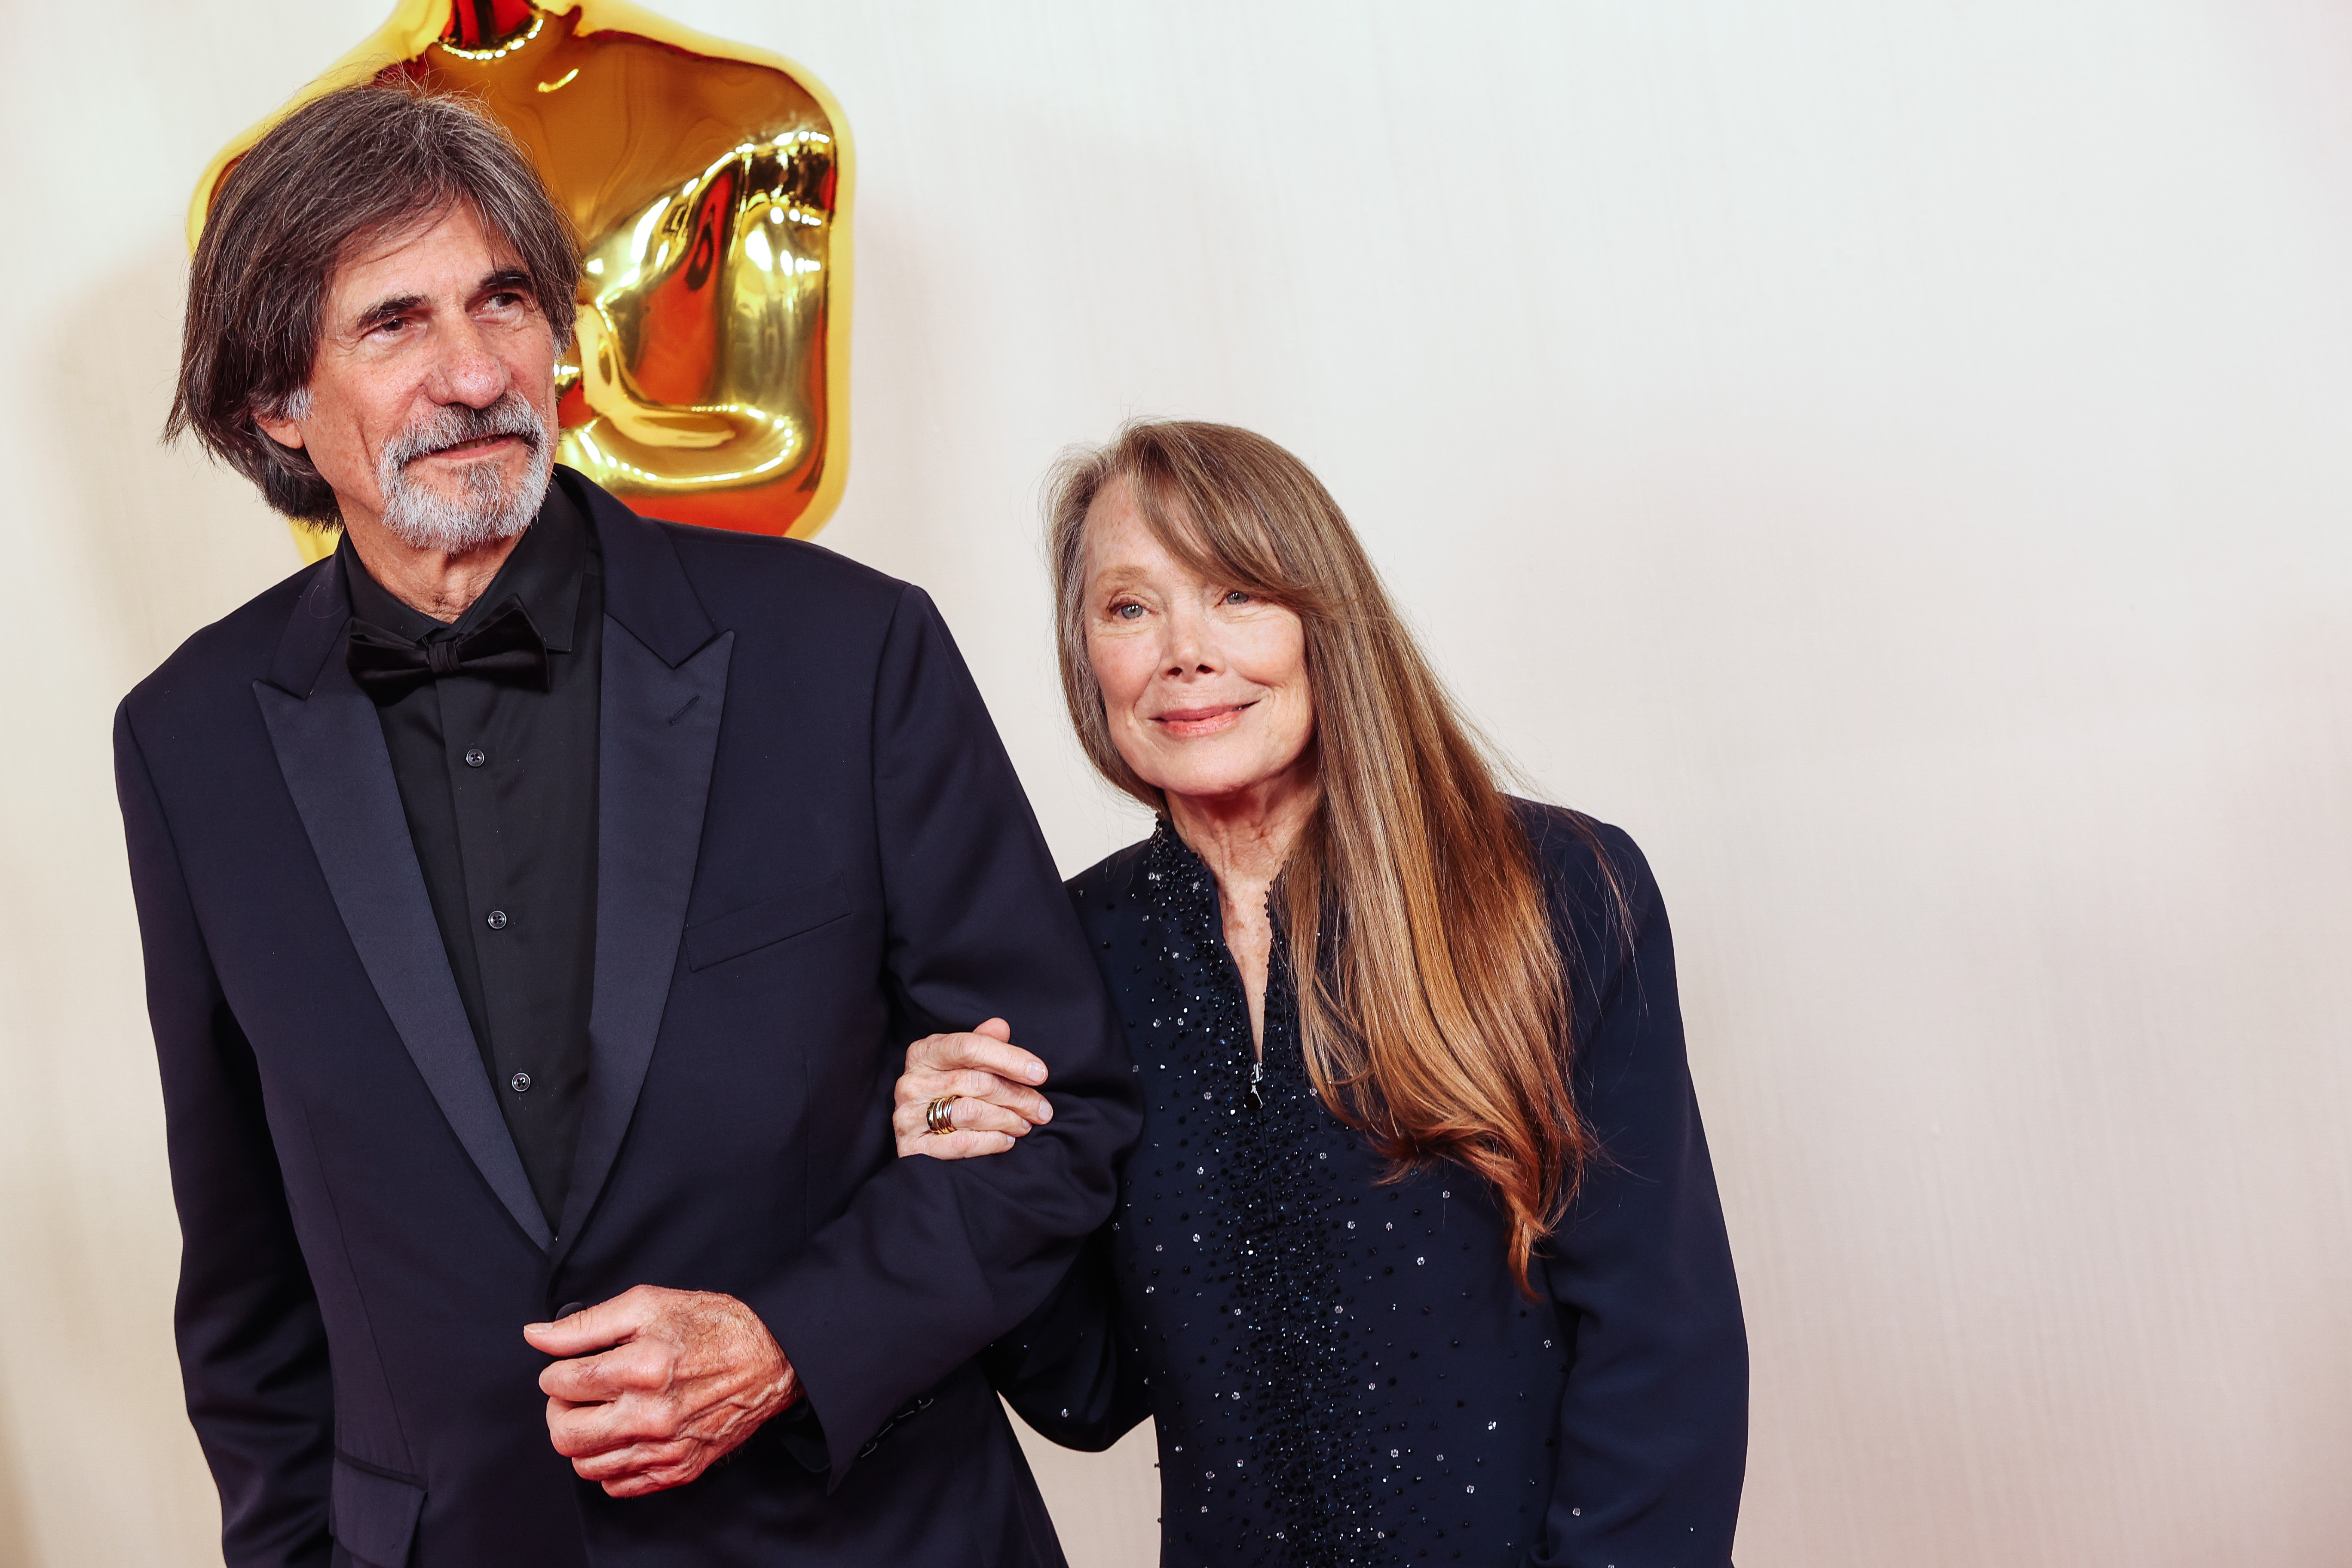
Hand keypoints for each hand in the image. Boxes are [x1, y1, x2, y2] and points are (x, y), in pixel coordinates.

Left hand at [524, 1285, 797, 1496]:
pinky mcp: (678, 1470)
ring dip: (581, 1438)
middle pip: (564, 1433)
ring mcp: (666, 1448)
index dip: (556, 1370)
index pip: (560, 1383)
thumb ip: (586, 1324)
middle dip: (558, 1409)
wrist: (772, 1357)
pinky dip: (609, 1464)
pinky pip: (617, 1486)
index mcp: (642, 1367)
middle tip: (575, 1392)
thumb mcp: (648, 1305)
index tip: (571, 1365)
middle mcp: (652, 1415)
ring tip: (600, 1412)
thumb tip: (537, 1337)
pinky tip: (622, 1435)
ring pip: (585, 1465)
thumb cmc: (713, 1326)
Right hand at [892, 1017, 1052, 1158]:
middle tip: (1042, 1110)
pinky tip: (1007, 1140)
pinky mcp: (914, 1147)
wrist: (913, 1139)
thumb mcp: (958, 1062)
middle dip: (1018, 1096)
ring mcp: (909, 1115)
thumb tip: (1001, 1026)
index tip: (1040, 1073)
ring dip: (1008, 1119)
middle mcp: (912, 1081)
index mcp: (924, 1053)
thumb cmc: (945, 1092)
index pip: (970, 1046)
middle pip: (977, 1082)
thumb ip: (981, 1043)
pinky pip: (963, 1142)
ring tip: (1025, 1125)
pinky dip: (992, 1141)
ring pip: (973, 1112)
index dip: (1009, 1058)